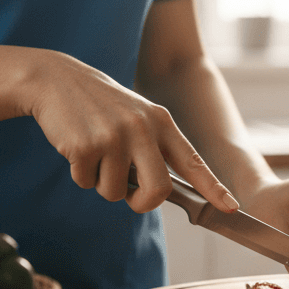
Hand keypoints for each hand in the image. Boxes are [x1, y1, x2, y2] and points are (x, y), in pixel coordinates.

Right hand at [24, 51, 239, 214]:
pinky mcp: (86, 146)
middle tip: (131, 197)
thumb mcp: (138, 118)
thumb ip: (154, 149)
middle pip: (158, 190)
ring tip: (96, 152)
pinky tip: (77, 147)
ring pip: (115, 192)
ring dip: (103, 183)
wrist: (58, 81)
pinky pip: (87, 183)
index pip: (194, 161)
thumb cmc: (102, 106)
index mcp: (162, 122)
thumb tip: (162, 193)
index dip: (213, 188)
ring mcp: (114, 137)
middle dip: (143, 203)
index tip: (230, 208)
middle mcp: (143, 129)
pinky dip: (81, 174)